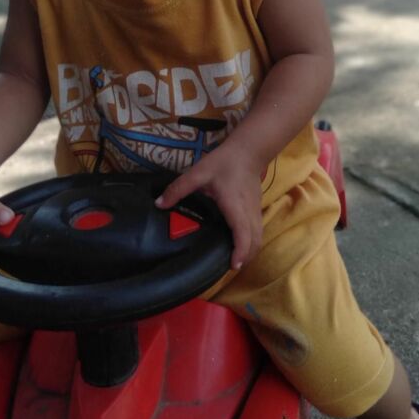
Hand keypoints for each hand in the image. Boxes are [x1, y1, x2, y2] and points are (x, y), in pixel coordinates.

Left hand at [156, 145, 262, 269]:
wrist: (248, 150)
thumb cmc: (224, 162)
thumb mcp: (198, 173)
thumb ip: (178, 189)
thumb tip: (159, 204)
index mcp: (234, 206)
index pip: (243, 234)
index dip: (240, 251)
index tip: (232, 265)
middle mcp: (248, 212)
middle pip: (254, 242)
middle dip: (244, 258)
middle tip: (227, 268)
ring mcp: (255, 211)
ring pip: (258, 238)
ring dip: (249, 252)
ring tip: (233, 261)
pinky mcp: (257, 209)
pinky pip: (257, 232)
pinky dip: (251, 243)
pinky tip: (239, 246)